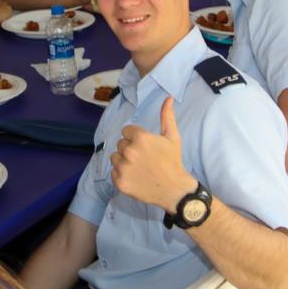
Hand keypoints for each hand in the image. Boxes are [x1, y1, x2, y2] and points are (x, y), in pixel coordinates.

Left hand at [110, 97, 197, 211]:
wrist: (174, 190)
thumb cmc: (173, 161)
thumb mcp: (172, 137)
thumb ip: (167, 116)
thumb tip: (168, 98)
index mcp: (141, 138)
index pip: (126, 131)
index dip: (136, 137)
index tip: (146, 146)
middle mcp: (130, 151)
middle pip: (120, 144)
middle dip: (130, 148)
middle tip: (144, 158)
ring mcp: (124, 168)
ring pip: (115, 157)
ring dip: (123, 160)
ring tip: (138, 167)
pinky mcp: (120, 182)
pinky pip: (113, 172)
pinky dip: (121, 174)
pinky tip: (135, 177)